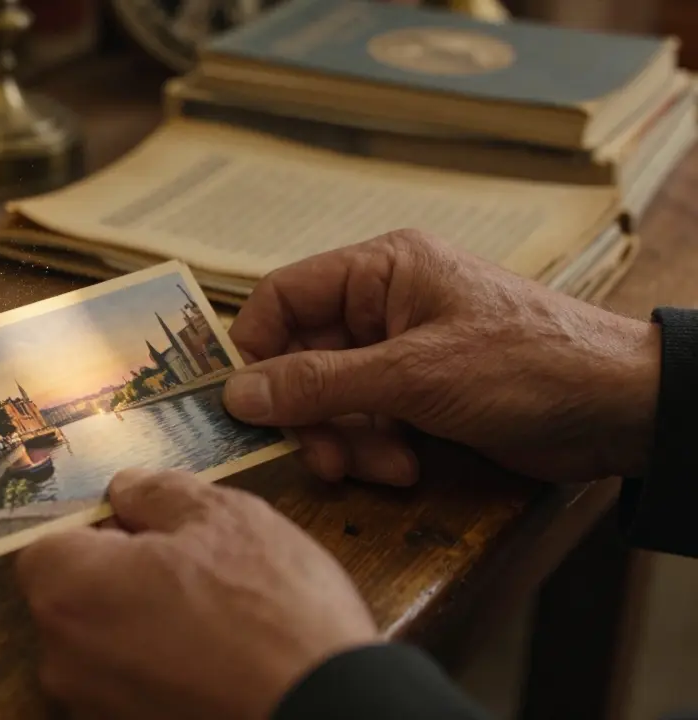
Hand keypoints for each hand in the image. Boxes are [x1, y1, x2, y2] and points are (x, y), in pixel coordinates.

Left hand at [16, 469, 378, 718]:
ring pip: (104, 644)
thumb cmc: (272, 613)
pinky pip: (132, 685)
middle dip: (119, 576)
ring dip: (144, 623)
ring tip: (217, 618)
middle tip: (193, 569)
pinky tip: (218, 659)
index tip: (147, 528)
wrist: (328, 711)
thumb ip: (156, 492)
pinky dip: (163, 669)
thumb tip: (126, 489)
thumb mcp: (222, 517)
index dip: (97, 528)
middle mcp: (64, 658)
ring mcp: (93, 708)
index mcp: (70, 590)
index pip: (48, 542)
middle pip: (72, 597)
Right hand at [222, 229, 659, 485]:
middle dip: (312, 413)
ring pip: (332, 398)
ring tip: (385, 466)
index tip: (246, 404)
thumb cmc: (523, 366)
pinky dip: (377, 448)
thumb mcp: (413, 375)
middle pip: (303, 358)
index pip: (283, 297)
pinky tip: (408, 466)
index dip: (256, 350)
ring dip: (347, 439)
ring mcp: (401, 352)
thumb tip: (236, 394)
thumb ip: (319, 384)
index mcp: (381, 271)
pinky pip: (367, 421)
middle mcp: (383, 305)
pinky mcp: (419, 395)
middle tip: (323, 458)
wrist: (619, 410)